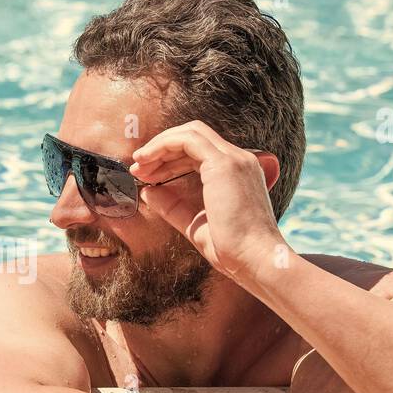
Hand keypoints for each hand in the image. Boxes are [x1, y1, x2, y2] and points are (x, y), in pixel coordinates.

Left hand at [130, 119, 283, 285]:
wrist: (254, 260)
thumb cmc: (232, 251)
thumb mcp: (195, 224)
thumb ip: (173, 207)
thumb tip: (149, 192)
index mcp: (237, 173)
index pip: (199, 151)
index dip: (170, 159)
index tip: (147, 176)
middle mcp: (239, 160)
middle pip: (194, 137)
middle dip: (162, 150)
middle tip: (138, 169)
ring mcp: (233, 159)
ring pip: (190, 133)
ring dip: (160, 146)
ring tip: (138, 165)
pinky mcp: (224, 163)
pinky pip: (187, 140)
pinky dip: (163, 145)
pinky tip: (147, 161)